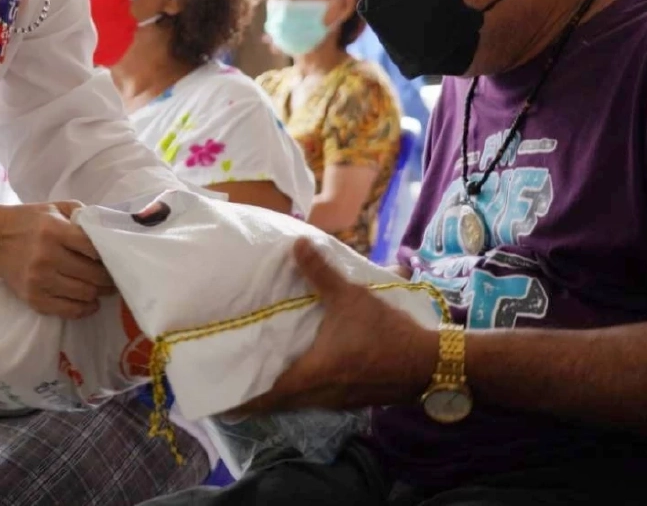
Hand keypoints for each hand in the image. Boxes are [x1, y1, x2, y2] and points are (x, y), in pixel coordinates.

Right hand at [0, 201, 114, 319]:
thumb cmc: (29, 221)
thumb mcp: (55, 208)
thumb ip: (83, 215)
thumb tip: (110, 230)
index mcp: (54, 231)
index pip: (94, 248)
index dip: (111, 254)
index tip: (117, 256)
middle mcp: (47, 257)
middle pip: (93, 275)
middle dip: (110, 277)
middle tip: (117, 275)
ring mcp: (39, 281)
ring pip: (85, 294)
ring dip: (100, 292)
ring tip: (105, 287)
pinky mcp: (33, 299)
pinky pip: (68, 311)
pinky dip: (84, 308)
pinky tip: (90, 301)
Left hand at [235, 238, 434, 415]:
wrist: (429, 363)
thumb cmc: (384, 332)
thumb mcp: (350, 297)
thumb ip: (320, 272)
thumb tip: (297, 242)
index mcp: (310, 376)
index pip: (265, 397)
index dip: (240, 401)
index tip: (217, 400)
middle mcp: (317, 396)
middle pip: (276, 404)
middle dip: (252, 398)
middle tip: (230, 383)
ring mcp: (334, 402)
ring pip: (295, 403)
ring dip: (276, 394)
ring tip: (256, 377)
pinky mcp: (349, 400)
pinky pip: (313, 400)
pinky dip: (297, 392)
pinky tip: (296, 374)